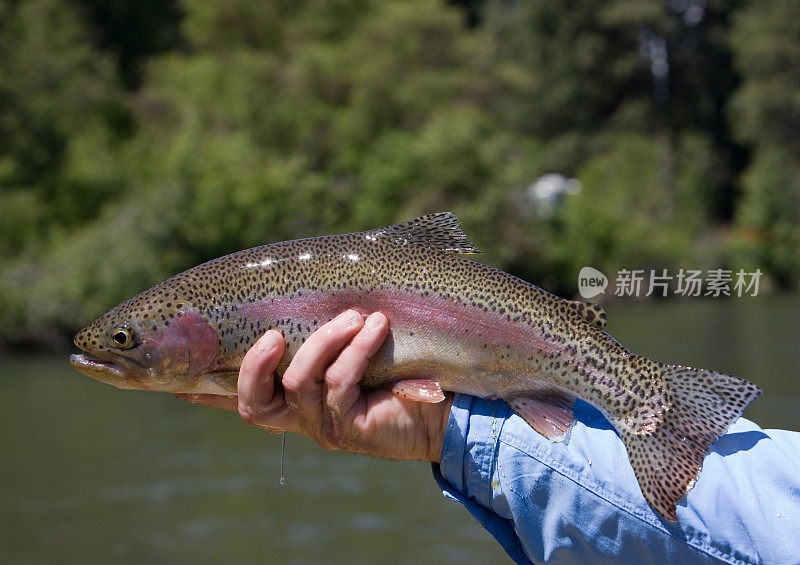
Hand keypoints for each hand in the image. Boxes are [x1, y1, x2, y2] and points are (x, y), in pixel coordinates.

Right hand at [176, 310, 451, 461]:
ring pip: (297, 384)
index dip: (203, 387)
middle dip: (253, 365)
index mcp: (293, 393)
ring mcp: (322, 424)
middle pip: (251, 402)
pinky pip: (339, 384)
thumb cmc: (402, 360)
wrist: (453, 402)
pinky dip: (356, 349)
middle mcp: (300, 414)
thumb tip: (302, 276)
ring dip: (324, 342)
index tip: (171, 376)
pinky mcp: (350, 428)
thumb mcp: (356, 334)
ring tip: (355, 314)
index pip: (240, 391)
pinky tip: (375, 326)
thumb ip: (324, 317)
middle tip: (274, 334)